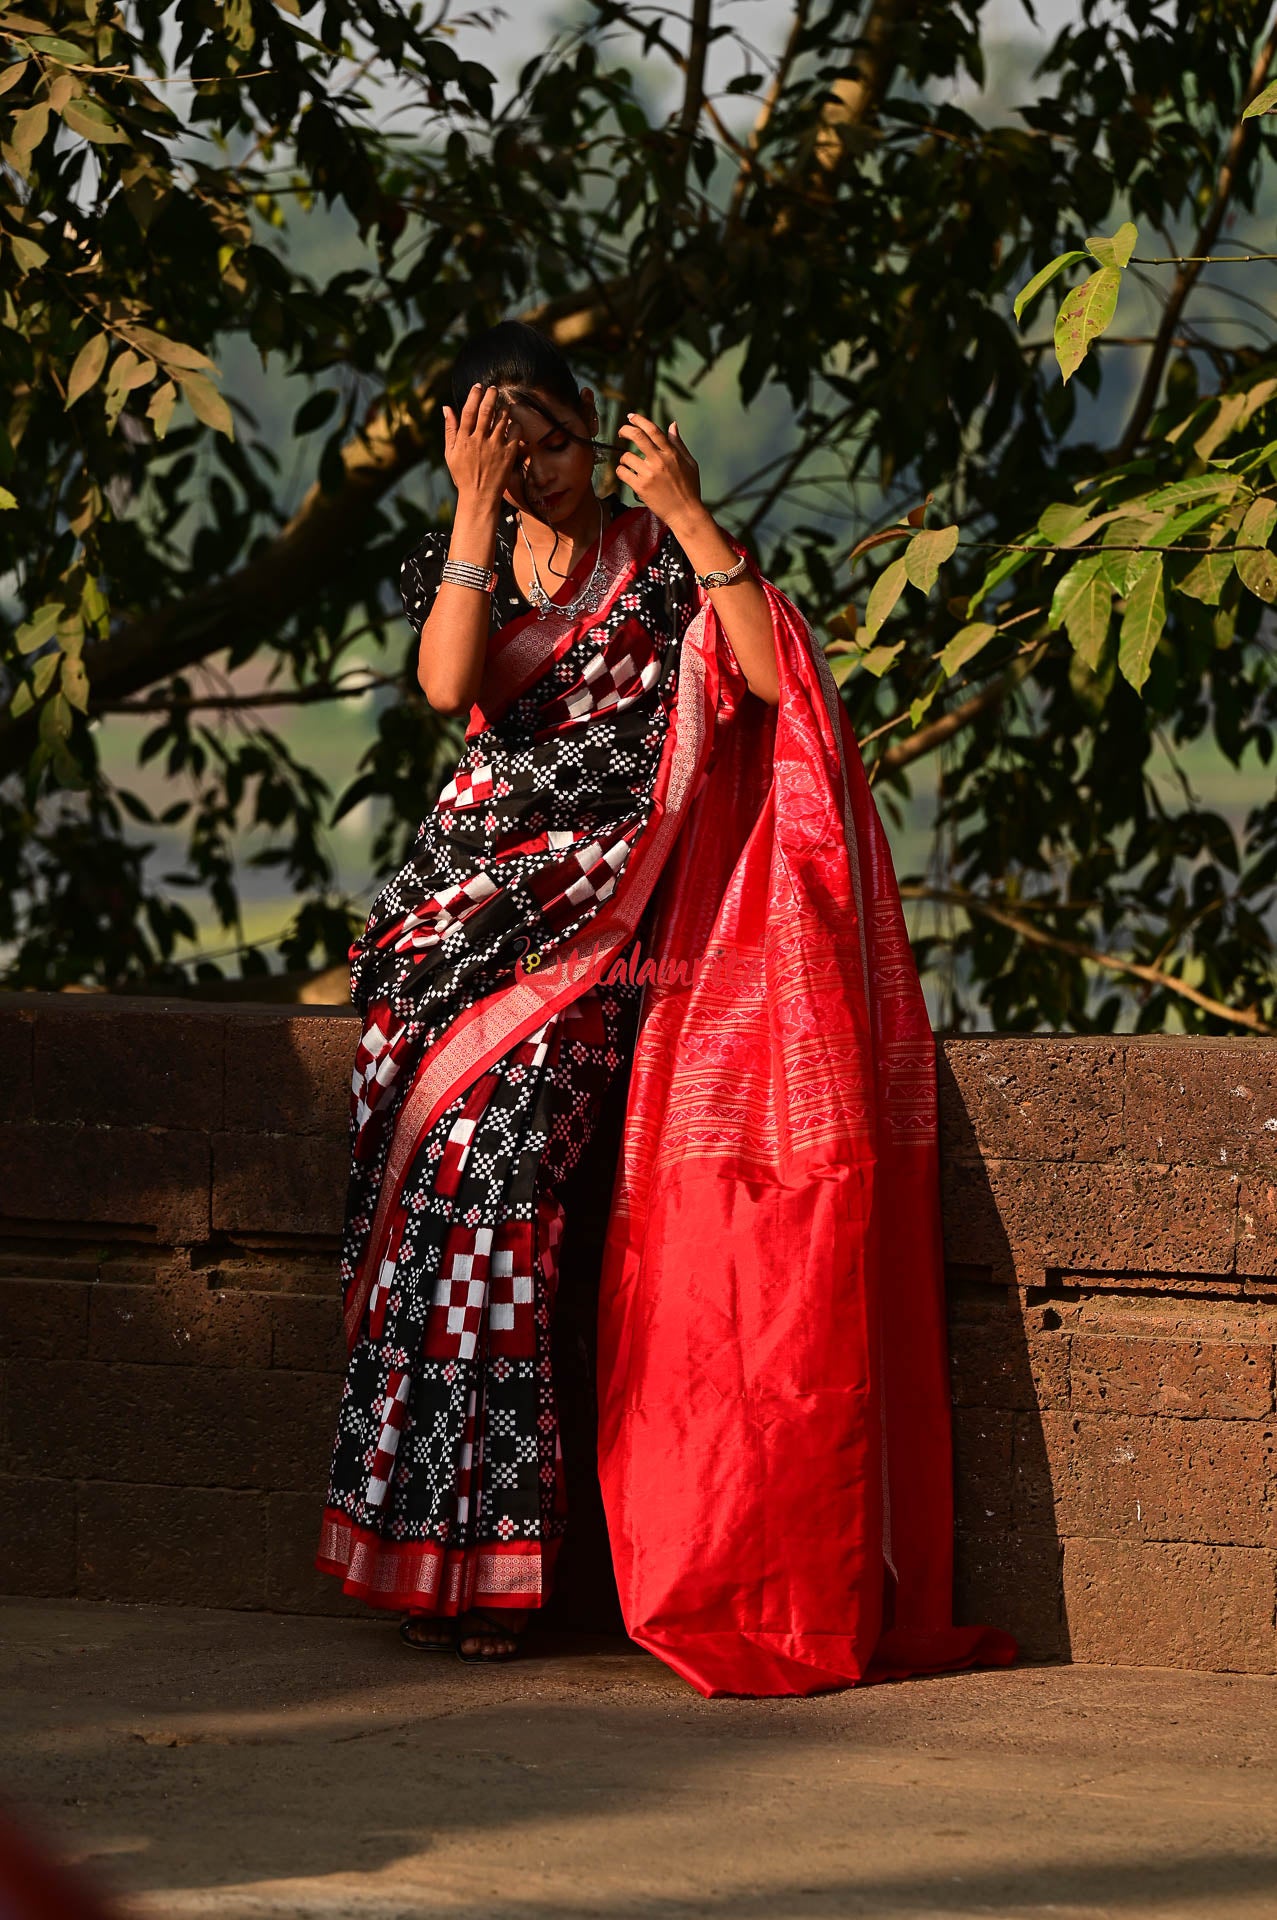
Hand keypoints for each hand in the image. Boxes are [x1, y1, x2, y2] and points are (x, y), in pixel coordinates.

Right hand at [442, 384, 524, 508]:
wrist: (479, 497)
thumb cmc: (463, 475)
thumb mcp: (451, 453)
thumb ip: (450, 430)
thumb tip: (446, 408)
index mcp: (464, 440)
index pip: (469, 411)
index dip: (474, 396)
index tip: (478, 386)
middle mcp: (479, 441)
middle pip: (486, 411)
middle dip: (491, 396)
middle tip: (494, 389)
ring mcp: (495, 447)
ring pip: (502, 419)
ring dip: (503, 409)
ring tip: (503, 406)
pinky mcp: (508, 454)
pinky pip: (515, 433)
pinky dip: (515, 424)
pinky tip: (513, 423)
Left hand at [615, 414, 702, 530]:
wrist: (685, 513)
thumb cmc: (690, 488)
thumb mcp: (689, 463)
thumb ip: (678, 444)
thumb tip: (672, 425)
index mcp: (671, 453)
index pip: (653, 430)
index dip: (639, 420)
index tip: (631, 417)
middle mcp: (659, 461)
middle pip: (637, 436)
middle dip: (625, 430)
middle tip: (621, 431)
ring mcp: (649, 474)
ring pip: (626, 457)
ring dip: (625, 459)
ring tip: (631, 465)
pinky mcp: (640, 487)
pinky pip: (622, 472)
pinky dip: (622, 472)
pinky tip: (627, 475)